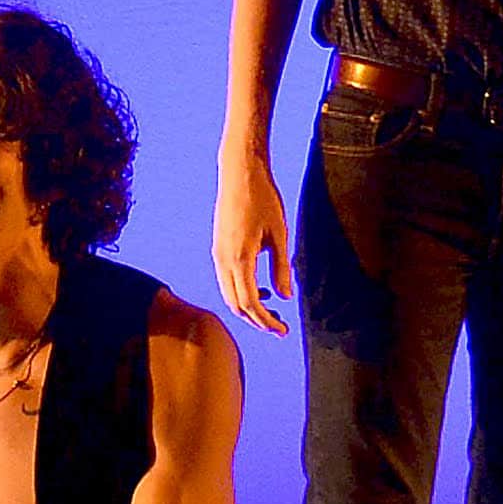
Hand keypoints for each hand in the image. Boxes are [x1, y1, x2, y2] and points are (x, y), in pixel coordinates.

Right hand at [217, 155, 291, 335]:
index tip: (283, 331)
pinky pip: (226, 280)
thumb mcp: (280, 234)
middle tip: (279, 327)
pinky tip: (260, 289)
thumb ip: (282, 268)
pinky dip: (241, 292)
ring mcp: (217, 254)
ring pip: (228, 294)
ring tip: (271, 311)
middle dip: (256, 320)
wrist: (240, 172)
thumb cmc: (264, 199)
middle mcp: (223, 260)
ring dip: (247, 308)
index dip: (266, 321)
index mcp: (240, 259)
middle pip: (235, 305)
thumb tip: (285, 297)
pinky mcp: (217, 248)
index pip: (250, 304)